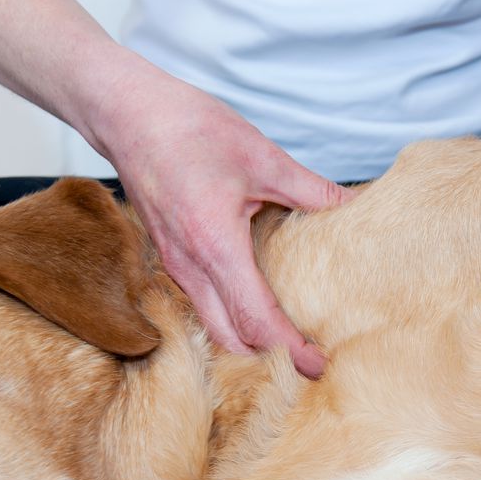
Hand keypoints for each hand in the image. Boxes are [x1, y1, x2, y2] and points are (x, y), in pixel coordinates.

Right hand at [83, 57, 354, 377]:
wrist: (126, 113)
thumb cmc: (187, 128)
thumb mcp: (261, 155)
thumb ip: (310, 188)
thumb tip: (354, 205)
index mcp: (216, 246)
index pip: (256, 320)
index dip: (289, 350)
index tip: (317, 366)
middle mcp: (190, 267)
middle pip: (232, 339)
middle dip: (271, 359)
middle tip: (311, 364)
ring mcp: (175, 267)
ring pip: (213, 327)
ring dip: (249, 344)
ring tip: (288, 345)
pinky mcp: (171, 258)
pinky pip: (202, 306)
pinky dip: (230, 321)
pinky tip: (257, 311)